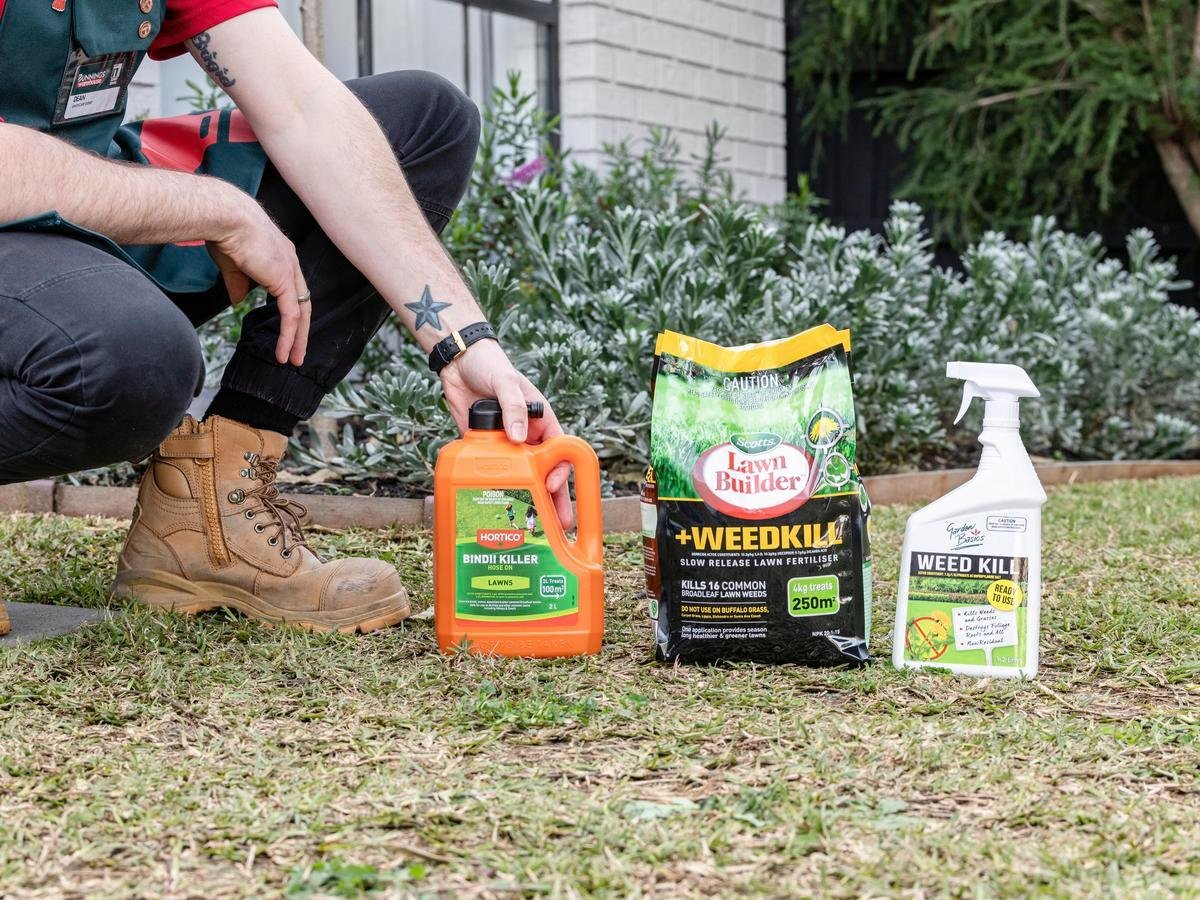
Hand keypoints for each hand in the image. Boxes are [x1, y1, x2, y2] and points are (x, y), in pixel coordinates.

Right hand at [207, 186, 310, 365]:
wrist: (225, 216)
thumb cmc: (224, 232)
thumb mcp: (232, 264)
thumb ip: (239, 283)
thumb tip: (238, 301)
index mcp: (281, 256)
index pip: (291, 289)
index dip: (290, 310)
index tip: (286, 329)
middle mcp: (291, 263)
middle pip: (302, 303)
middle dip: (301, 330)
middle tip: (298, 352)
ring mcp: (290, 271)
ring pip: (300, 313)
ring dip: (297, 339)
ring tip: (291, 360)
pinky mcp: (284, 281)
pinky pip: (291, 316)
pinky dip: (288, 336)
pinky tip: (283, 352)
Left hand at [440, 340, 573, 528]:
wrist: (460, 364)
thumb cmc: (491, 366)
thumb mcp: (506, 382)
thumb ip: (514, 407)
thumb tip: (521, 438)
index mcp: (542, 422)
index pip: (559, 453)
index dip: (560, 472)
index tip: (550, 485)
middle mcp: (528, 438)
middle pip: (545, 474)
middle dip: (553, 499)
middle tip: (559, 525)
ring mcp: (506, 446)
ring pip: (521, 478)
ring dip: (526, 500)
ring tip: (531, 524)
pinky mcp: (484, 450)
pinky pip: (492, 472)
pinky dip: (496, 488)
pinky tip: (497, 506)